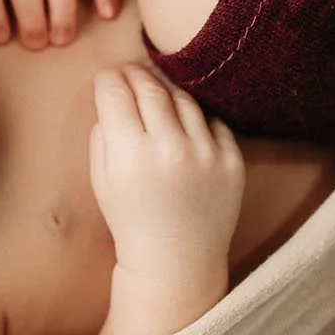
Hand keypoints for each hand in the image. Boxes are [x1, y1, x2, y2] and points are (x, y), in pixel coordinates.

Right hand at [88, 63, 245, 292]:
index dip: (107, 78)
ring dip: (166, 89)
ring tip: (157, 92)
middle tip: (129, 71)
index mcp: (130, 156)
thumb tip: (111, 90)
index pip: (115, 93)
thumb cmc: (131, 219)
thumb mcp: (101, 179)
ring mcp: (206, 155)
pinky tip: (184, 122)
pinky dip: (197, 117)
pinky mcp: (233, 162)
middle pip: (149, 87)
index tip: (106, 77)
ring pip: (183, 98)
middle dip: (134, 73)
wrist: (176, 262)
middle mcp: (170, 150)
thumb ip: (102, 132)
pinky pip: (213, 121)